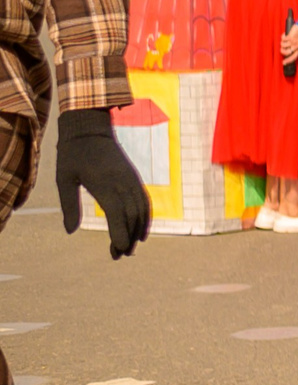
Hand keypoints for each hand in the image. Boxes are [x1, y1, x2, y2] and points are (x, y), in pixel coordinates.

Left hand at [53, 108, 147, 257]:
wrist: (90, 128)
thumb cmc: (73, 154)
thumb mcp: (64, 179)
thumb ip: (69, 205)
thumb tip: (69, 231)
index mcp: (105, 184)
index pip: (118, 215)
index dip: (120, 234)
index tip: (117, 251)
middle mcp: (123, 183)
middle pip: (132, 217)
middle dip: (127, 238)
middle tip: (118, 256)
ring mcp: (131, 180)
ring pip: (141, 210)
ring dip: (137, 231)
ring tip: (129, 248)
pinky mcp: (134, 178)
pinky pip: (145, 201)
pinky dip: (145, 218)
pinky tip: (139, 230)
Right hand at [278, 22, 297, 61]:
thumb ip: (296, 48)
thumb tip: (289, 52)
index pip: (294, 57)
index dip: (288, 61)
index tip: (283, 63)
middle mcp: (296, 46)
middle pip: (285, 52)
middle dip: (282, 50)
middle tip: (283, 47)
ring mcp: (293, 42)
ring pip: (282, 45)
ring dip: (282, 42)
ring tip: (286, 39)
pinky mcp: (289, 37)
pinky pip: (282, 39)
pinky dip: (283, 36)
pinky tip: (286, 35)